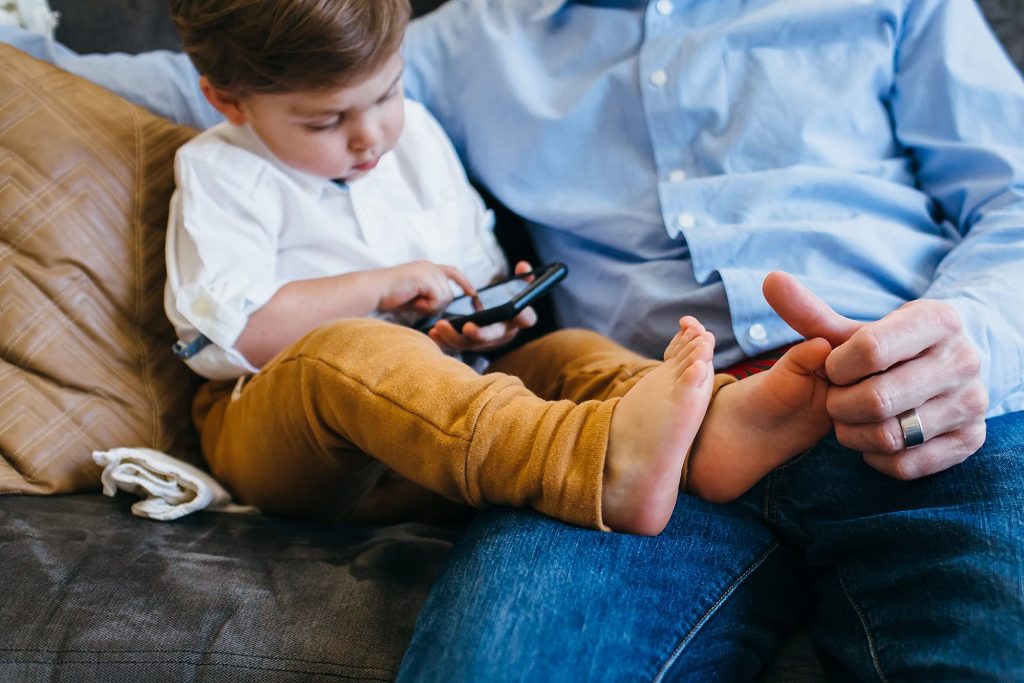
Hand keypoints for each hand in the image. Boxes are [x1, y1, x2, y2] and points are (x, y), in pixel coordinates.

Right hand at [377, 260, 475, 314]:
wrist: (372, 291)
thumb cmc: (389, 296)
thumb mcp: (414, 294)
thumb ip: (429, 294)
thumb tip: (444, 302)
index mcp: (427, 267)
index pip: (452, 272)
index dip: (464, 282)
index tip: (473, 294)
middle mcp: (430, 266)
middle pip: (449, 292)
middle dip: (435, 305)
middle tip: (415, 304)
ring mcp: (428, 270)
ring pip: (445, 297)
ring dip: (430, 306)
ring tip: (412, 302)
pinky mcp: (426, 278)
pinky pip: (438, 299)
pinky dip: (426, 306)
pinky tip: (413, 302)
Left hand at [428, 261, 537, 351]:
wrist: (496, 316)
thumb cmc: (507, 299)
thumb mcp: (517, 286)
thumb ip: (522, 277)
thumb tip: (522, 266)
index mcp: (519, 319)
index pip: (526, 319)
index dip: (523, 316)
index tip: (514, 312)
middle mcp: (504, 334)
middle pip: (492, 337)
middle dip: (479, 333)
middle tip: (466, 327)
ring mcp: (485, 342)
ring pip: (471, 344)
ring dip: (454, 337)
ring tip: (440, 325)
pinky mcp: (470, 345)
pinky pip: (456, 346)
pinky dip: (444, 341)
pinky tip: (433, 333)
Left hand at [762, 271, 987, 479]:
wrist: (944, 367)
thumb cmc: (888, 347)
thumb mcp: (855, 329)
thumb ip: (810, 312)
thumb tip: (770, 280)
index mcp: (938, 320)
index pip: (870, 350)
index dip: (838, 366)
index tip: (835, 368)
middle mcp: (965, 360)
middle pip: (877, 399)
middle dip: (840, 404)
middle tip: (837, 399)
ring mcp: (973, 402)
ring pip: (891, 435)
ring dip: (853, 433)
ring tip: (849, 419)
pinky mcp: (971, 440)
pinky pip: (906, 464)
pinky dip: (875, 457)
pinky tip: (872, 439)